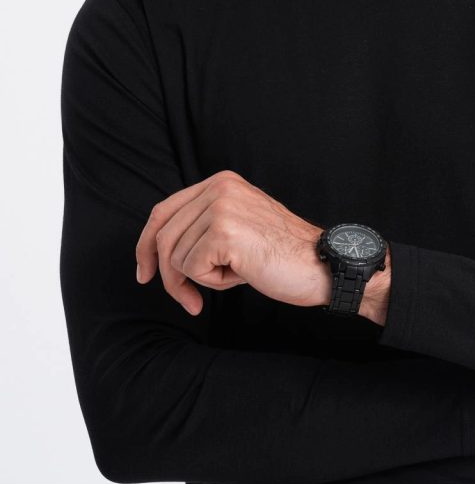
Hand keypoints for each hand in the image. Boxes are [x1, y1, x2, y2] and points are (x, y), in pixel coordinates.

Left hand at [135, 170, 330, 315]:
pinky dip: (212, 282)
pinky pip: (191, 268)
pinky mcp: (223, 232)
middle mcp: (218, 187)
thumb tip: (157, 253)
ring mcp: (220, 207)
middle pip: (162, 236)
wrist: (321, 264)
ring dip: (200, 279)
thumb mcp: (238, 228)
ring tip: (237, 274)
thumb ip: (204, 227)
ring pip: (175, 257)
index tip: (144, 273)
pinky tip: (242, 276)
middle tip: (190, 301)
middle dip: (170, 276)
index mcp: (221, 183)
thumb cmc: (282, 255)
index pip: (163, 210)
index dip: (146, 245)